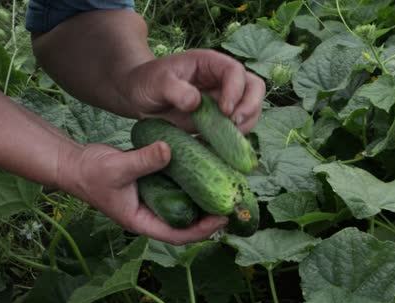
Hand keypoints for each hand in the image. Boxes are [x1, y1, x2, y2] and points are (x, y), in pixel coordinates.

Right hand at [57, 140, 227, 244]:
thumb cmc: (92, 172)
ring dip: (204, 199)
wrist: (76, 164)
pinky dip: (192, 181)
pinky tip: (208, 168)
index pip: (178, 235)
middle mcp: (151, 215)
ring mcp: (153, 201)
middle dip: (210, 216)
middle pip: (187, 224)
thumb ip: (144, 160)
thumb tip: (169, 149)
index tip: (222, 220)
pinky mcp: (154, 186)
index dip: (202, 231)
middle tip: (232, 203)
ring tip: (227, 187)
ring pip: (184, 206)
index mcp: (142, 222)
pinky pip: (177, 188)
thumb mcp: (118, 166)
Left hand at [122, 49, 265, 132]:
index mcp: (210, 63)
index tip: (224, 110)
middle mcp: (222, 80)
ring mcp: (223, 100)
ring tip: (229, 140)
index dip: (236, 90)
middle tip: (235, 124)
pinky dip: (233, 139)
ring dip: (246, 125)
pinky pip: (236, 128)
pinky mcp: (218, 119)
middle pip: (254, 87)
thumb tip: (195, 102)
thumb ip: (174, 89)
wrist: (140, 97)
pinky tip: (218, 148)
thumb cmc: (147, 82)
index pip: (235, 71)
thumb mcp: (156, 82)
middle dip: (250, 107)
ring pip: (250, 109)